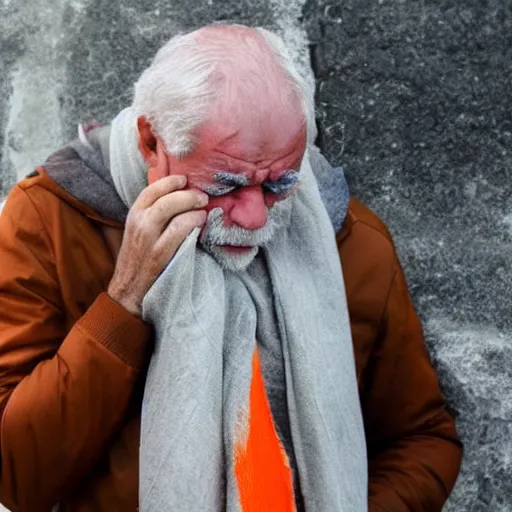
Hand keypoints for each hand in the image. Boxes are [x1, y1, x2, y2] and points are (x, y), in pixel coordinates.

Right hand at [108, 143, 207, 316]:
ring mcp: (148, 238)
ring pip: (170, 210)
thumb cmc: (139, 261)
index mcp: (133, 215)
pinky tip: (201, 222)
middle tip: (202, 196)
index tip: (185, 179)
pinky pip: (178, 231)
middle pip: (164, 197)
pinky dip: (192, 222)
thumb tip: (179, 199)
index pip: (151, 190)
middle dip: (186, 193)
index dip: (170, 181)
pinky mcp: (159, 253)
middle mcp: (138, 223)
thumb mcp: (140, 232)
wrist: (128, 291)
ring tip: (204, 206)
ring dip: (191, 204)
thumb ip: (154, 216)